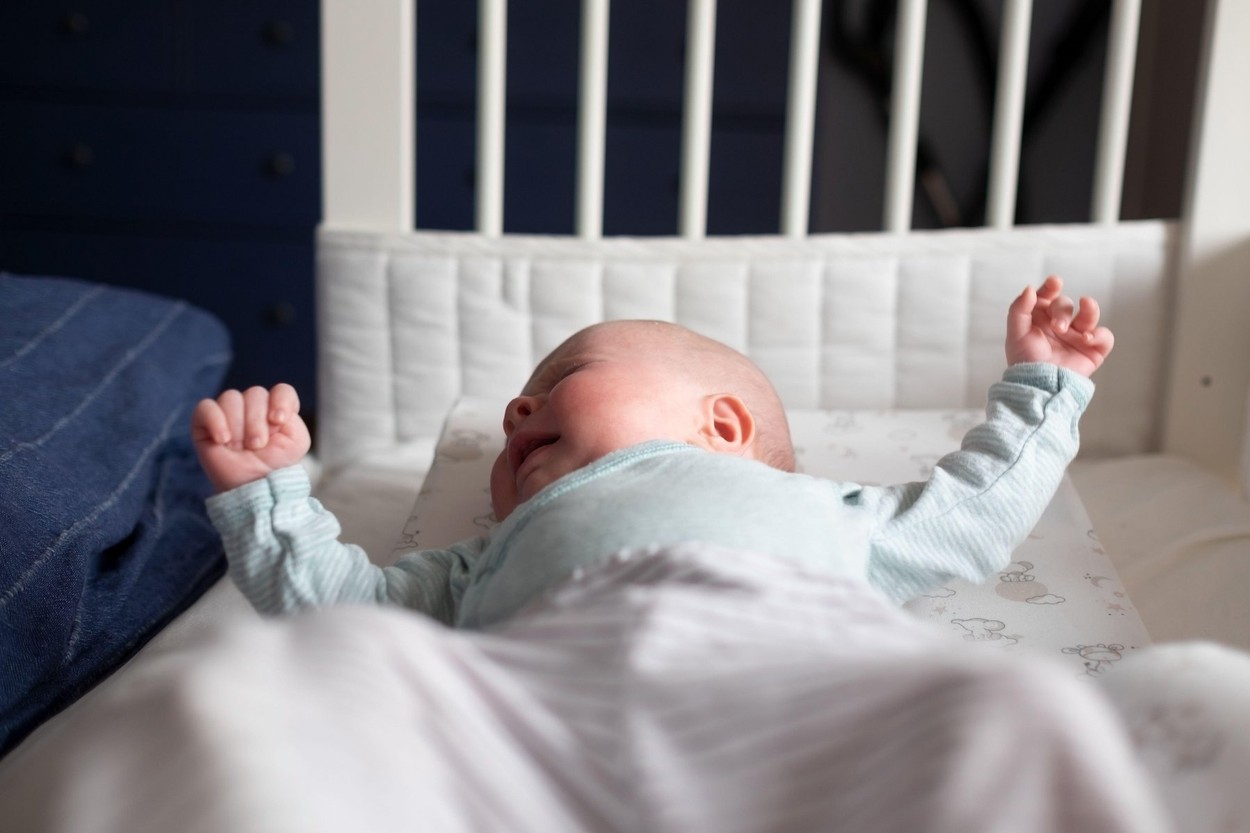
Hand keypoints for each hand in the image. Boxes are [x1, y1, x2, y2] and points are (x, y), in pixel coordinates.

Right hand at [191, 383, 310, 491]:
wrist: (251, 488)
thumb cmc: (274, 465)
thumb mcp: (296, 443)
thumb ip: (294, 420)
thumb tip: (272, 409)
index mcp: (275, 409)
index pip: (282, 390)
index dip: (281, 401)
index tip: (278, 420)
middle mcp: (252, 407)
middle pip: (255, 393)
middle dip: (257, 422)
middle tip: (257, 445)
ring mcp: (228, 412)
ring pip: (232, 398)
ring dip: (239, 426)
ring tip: (240, 447)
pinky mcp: (204, 422)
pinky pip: (206, 407)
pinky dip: (215, 421)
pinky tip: (222, 440)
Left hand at [1005, 276, 1113, 376]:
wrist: (1039, 385)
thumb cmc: (1025, 362)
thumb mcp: (1015, 334)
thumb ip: (1019, 309)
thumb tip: (1030, 288)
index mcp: (1040, 319)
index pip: (1048, 296)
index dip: (1051, 287)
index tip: (1054, 282)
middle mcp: (1060, 325)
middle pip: (1066, 304)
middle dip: (1062, 311)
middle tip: (1057, 327)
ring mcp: (1077, 336)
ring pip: (1090, 313)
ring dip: (1089, 312)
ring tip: (1080, 327)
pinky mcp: (1092, 350)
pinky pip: (1104, 336)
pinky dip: (1099, 335)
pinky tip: (1087, 339)